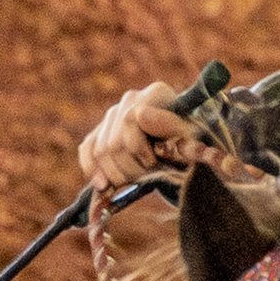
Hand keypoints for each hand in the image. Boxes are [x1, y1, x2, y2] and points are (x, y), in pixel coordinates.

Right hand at [79, 81, 202, 189]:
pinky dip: (93, 170)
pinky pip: (87, 150)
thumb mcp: (190, 140)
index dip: (139, 150)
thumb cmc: (191, 149)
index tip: (152, 164)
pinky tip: (103, 186)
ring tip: (134, 182)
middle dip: (130, 169)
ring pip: (101, 150)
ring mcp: (114, 114)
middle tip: (146, 180)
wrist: (185, 155)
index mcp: (157, 94)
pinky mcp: (101, 131)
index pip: (130, 121)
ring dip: (116, 175)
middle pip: (115, 142)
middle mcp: (132, 99)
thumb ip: (169, 127)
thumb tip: (141, 116)